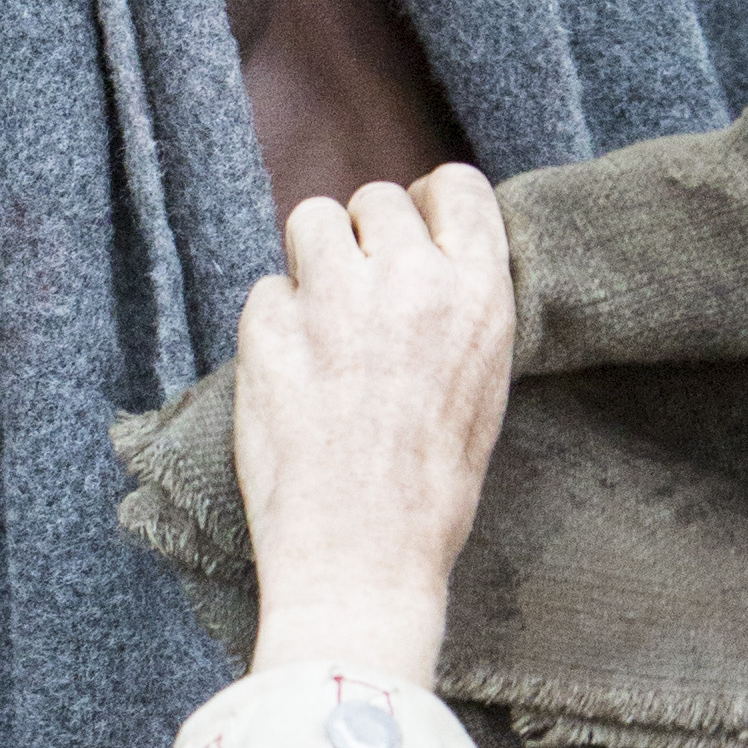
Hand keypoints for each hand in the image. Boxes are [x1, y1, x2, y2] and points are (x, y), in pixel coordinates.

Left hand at [232, 167, 515, 691]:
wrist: (362, 561)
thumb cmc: (429, 493)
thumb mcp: (482, 389)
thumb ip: (458, 311)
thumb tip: (424, 261)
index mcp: (478, 295)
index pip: (456, 186)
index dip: (427, 204)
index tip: (411, 232)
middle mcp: (409, 280)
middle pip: (377, 198)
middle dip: (363, 239)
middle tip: (358, 299)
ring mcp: (334, 299)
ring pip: (310, 219)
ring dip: (311, 260)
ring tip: (318, 322)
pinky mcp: (268, 328)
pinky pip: (265, 290)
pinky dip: (272, 325)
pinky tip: (290, 376)